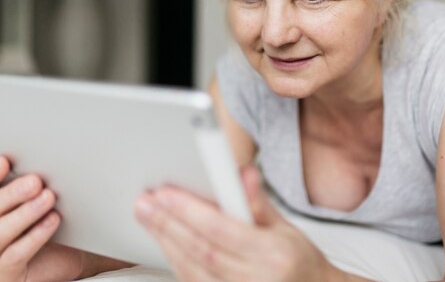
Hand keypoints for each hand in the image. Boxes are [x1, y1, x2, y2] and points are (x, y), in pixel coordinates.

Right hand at [0, 148, 85, 281]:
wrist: (67, 259)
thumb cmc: (49, 223)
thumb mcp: (37, 195)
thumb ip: (24, 174)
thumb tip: (6, 149)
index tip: (3, 161)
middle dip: (12, 192)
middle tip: (36, 180)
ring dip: (25, 213)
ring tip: (49, 198)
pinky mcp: (4, 273)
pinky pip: (14, 256)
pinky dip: (34, 237)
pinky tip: (52, 222)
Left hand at [135, 165, 340, 281]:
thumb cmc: (299, 262)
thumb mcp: (287, 228)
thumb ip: (258, 202)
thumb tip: (242, 173)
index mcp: (274, 255)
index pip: (222, 230)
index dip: (190, 211)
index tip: (166, 193)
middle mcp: (257, 280)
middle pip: (201, 250)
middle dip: (168, 224)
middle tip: (145, 202)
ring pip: (192, 270)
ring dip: (166, 242)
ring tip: (148, 217)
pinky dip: (177, 262)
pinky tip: (165, 242)